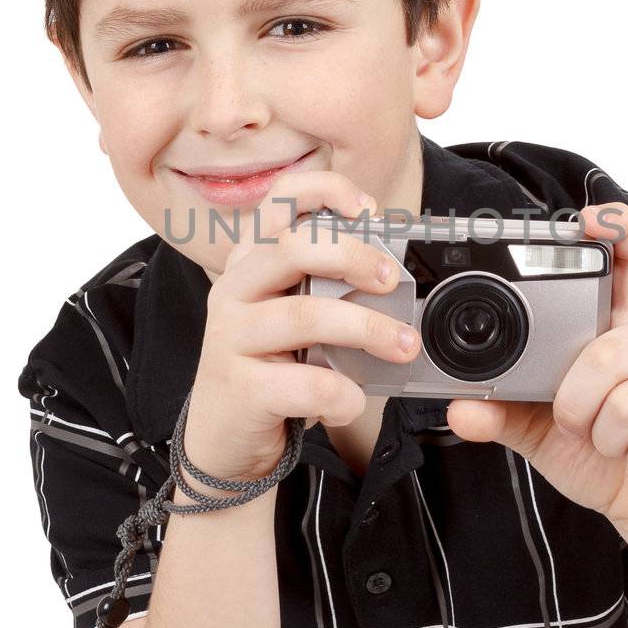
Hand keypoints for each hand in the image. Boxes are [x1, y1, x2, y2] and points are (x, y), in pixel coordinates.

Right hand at [184, 169, 418, 483]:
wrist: (225, 435)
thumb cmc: (272, 366)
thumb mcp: (295, 315)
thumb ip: (328, 288)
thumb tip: (394, 277)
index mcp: (252, 261)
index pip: (280, 202)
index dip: (325, 192)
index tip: (367, 209)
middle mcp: (235, 289)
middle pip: (293, 249)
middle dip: (354, 258)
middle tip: (393, 281)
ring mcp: (231, 337)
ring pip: (305, 315)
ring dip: (367, 328)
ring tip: (403, 346)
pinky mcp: (240, 386)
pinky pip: (304, 382)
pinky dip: (342, 392)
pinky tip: (353, 399)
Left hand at [445, 203, 627, 558]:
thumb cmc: (603, 459)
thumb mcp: (541, 434)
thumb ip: (502, 414)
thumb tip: (460, 409)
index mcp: (624, 329)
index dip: (615, 232)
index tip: (589, 220)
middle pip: (606, 354)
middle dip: (577, 406)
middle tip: (583, 426)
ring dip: (608, 439)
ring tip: (621, 445)